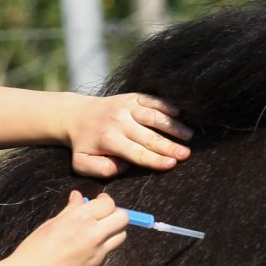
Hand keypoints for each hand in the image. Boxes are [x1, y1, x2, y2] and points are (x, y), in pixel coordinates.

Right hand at [4, 191, 129, 265]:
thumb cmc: (34, 249)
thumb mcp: (51, 224)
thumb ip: (70, 210)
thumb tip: (78, 196)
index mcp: (81, 219)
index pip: (109, 204)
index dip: (105, 201)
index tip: (100, 201)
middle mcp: (94, 235)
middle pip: (123, 219)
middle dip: (115, 214)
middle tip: (104, 216)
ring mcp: (98, 254)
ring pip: (120, 237)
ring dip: (113, 231)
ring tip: (98, 232)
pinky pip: (107, 253)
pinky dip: (101, 248)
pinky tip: (85, 251)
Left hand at [67, 94, 192, 178]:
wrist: (76, 114)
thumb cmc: (84, 143)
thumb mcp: (82, 163)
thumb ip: (102, 169)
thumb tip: (124, 166)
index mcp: (108, 139)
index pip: (136, 152)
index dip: (155, 159)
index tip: (172, 164)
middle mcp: (118, 120)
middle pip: (148, 136)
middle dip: (169, 146)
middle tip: (186, 154)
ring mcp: (126, 106)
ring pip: (153, 116)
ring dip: (172, 125)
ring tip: (189, 135)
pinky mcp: (131, 96)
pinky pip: (151, 100)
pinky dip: (165, 105)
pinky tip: (180, 112)